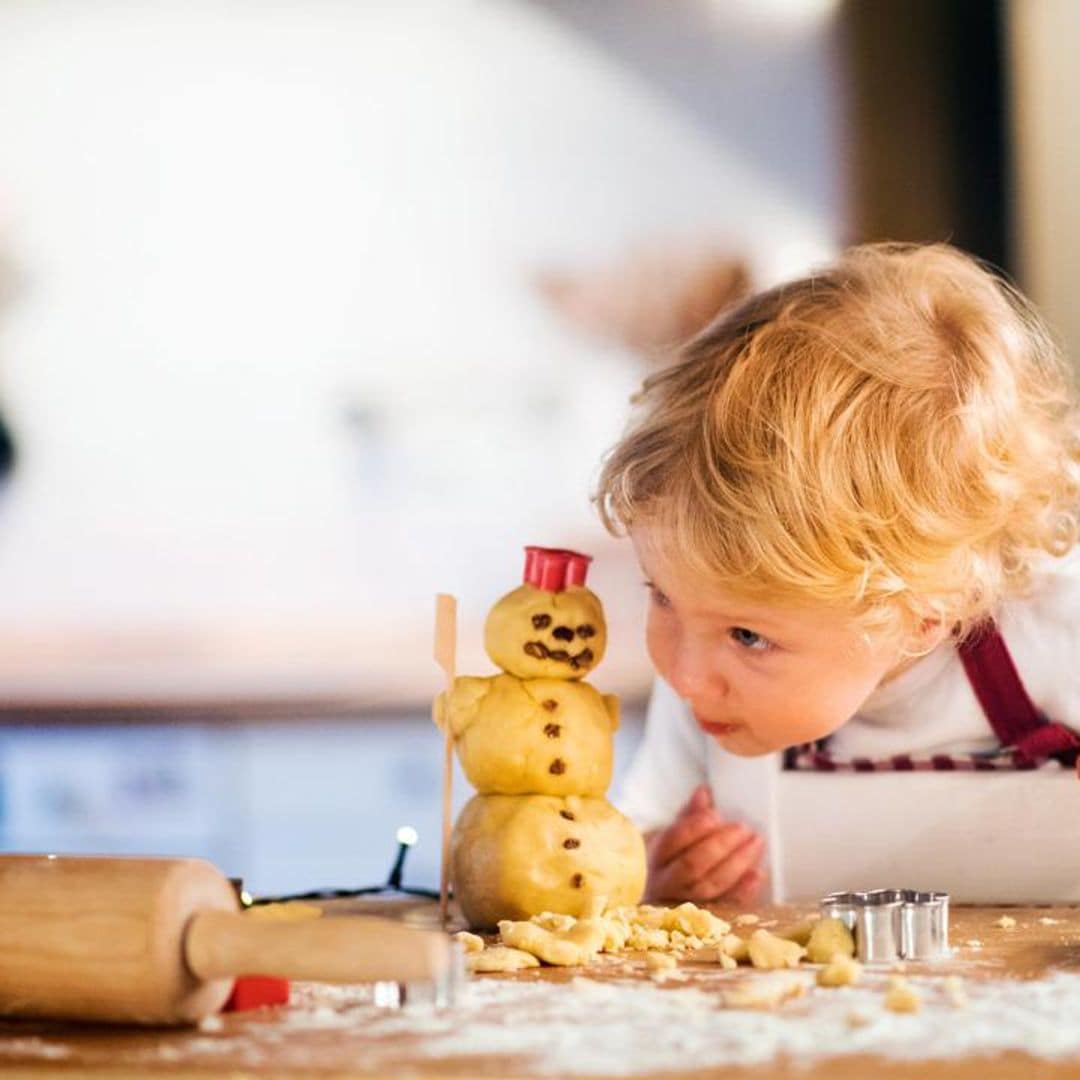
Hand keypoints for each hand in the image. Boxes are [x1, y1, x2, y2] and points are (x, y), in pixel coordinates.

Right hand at [644, 784, 766, 905]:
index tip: (716, 815)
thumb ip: (690, 814)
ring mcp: (685, 904)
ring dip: (736, 864)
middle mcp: (666, 882)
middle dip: (720, 845)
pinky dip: (743, 890)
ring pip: (710, 886)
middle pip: (692, 865)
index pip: (673, 840)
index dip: (694, 827)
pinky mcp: (706, 919)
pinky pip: (726, 906)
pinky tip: (758, 874)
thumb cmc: (675, 860)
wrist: (665, 897)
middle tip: (744, 828)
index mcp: (657, 856)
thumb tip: (704, 791)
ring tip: (756, 843)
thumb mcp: (675, 835)